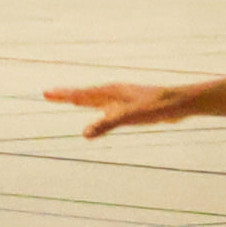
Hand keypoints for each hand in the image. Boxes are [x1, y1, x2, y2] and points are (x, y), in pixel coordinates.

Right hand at [48, 81, 191, 137]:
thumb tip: (84, 134)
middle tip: (49, 95)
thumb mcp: (128, 117)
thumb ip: (106, 124)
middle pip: (85, 94)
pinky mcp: (131, 105)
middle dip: (67, 95)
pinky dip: (98, 108)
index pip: (81, 94)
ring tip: (70, 100)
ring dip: (82, 100)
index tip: (46, 93)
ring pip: (96, 99)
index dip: (64, 95)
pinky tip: (102, 113)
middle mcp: (114, 93)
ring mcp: (122, 98)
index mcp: (110, 92)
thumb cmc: (155, 107)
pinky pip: (108, 105)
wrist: (179, 102)